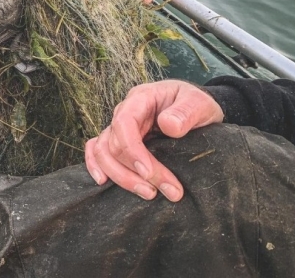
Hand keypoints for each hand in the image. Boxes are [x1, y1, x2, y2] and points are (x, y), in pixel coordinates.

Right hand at [84, 80, 223, 201]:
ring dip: (120, 176)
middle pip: (112, 144)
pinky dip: (95, 166)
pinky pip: (96, 151)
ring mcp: (118, 128)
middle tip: (166, 192)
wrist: (194, 109)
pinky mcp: (118, 140)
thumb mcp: (199, 103)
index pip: (124, 124)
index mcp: (140, 99)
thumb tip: (169, 125)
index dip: (132, 151)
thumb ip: (186, 112)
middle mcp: (123, 112)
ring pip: (102, 152)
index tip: (149, 174)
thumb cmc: (195, 104)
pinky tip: (103, 182)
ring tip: (148, 194)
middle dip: (134, 173)